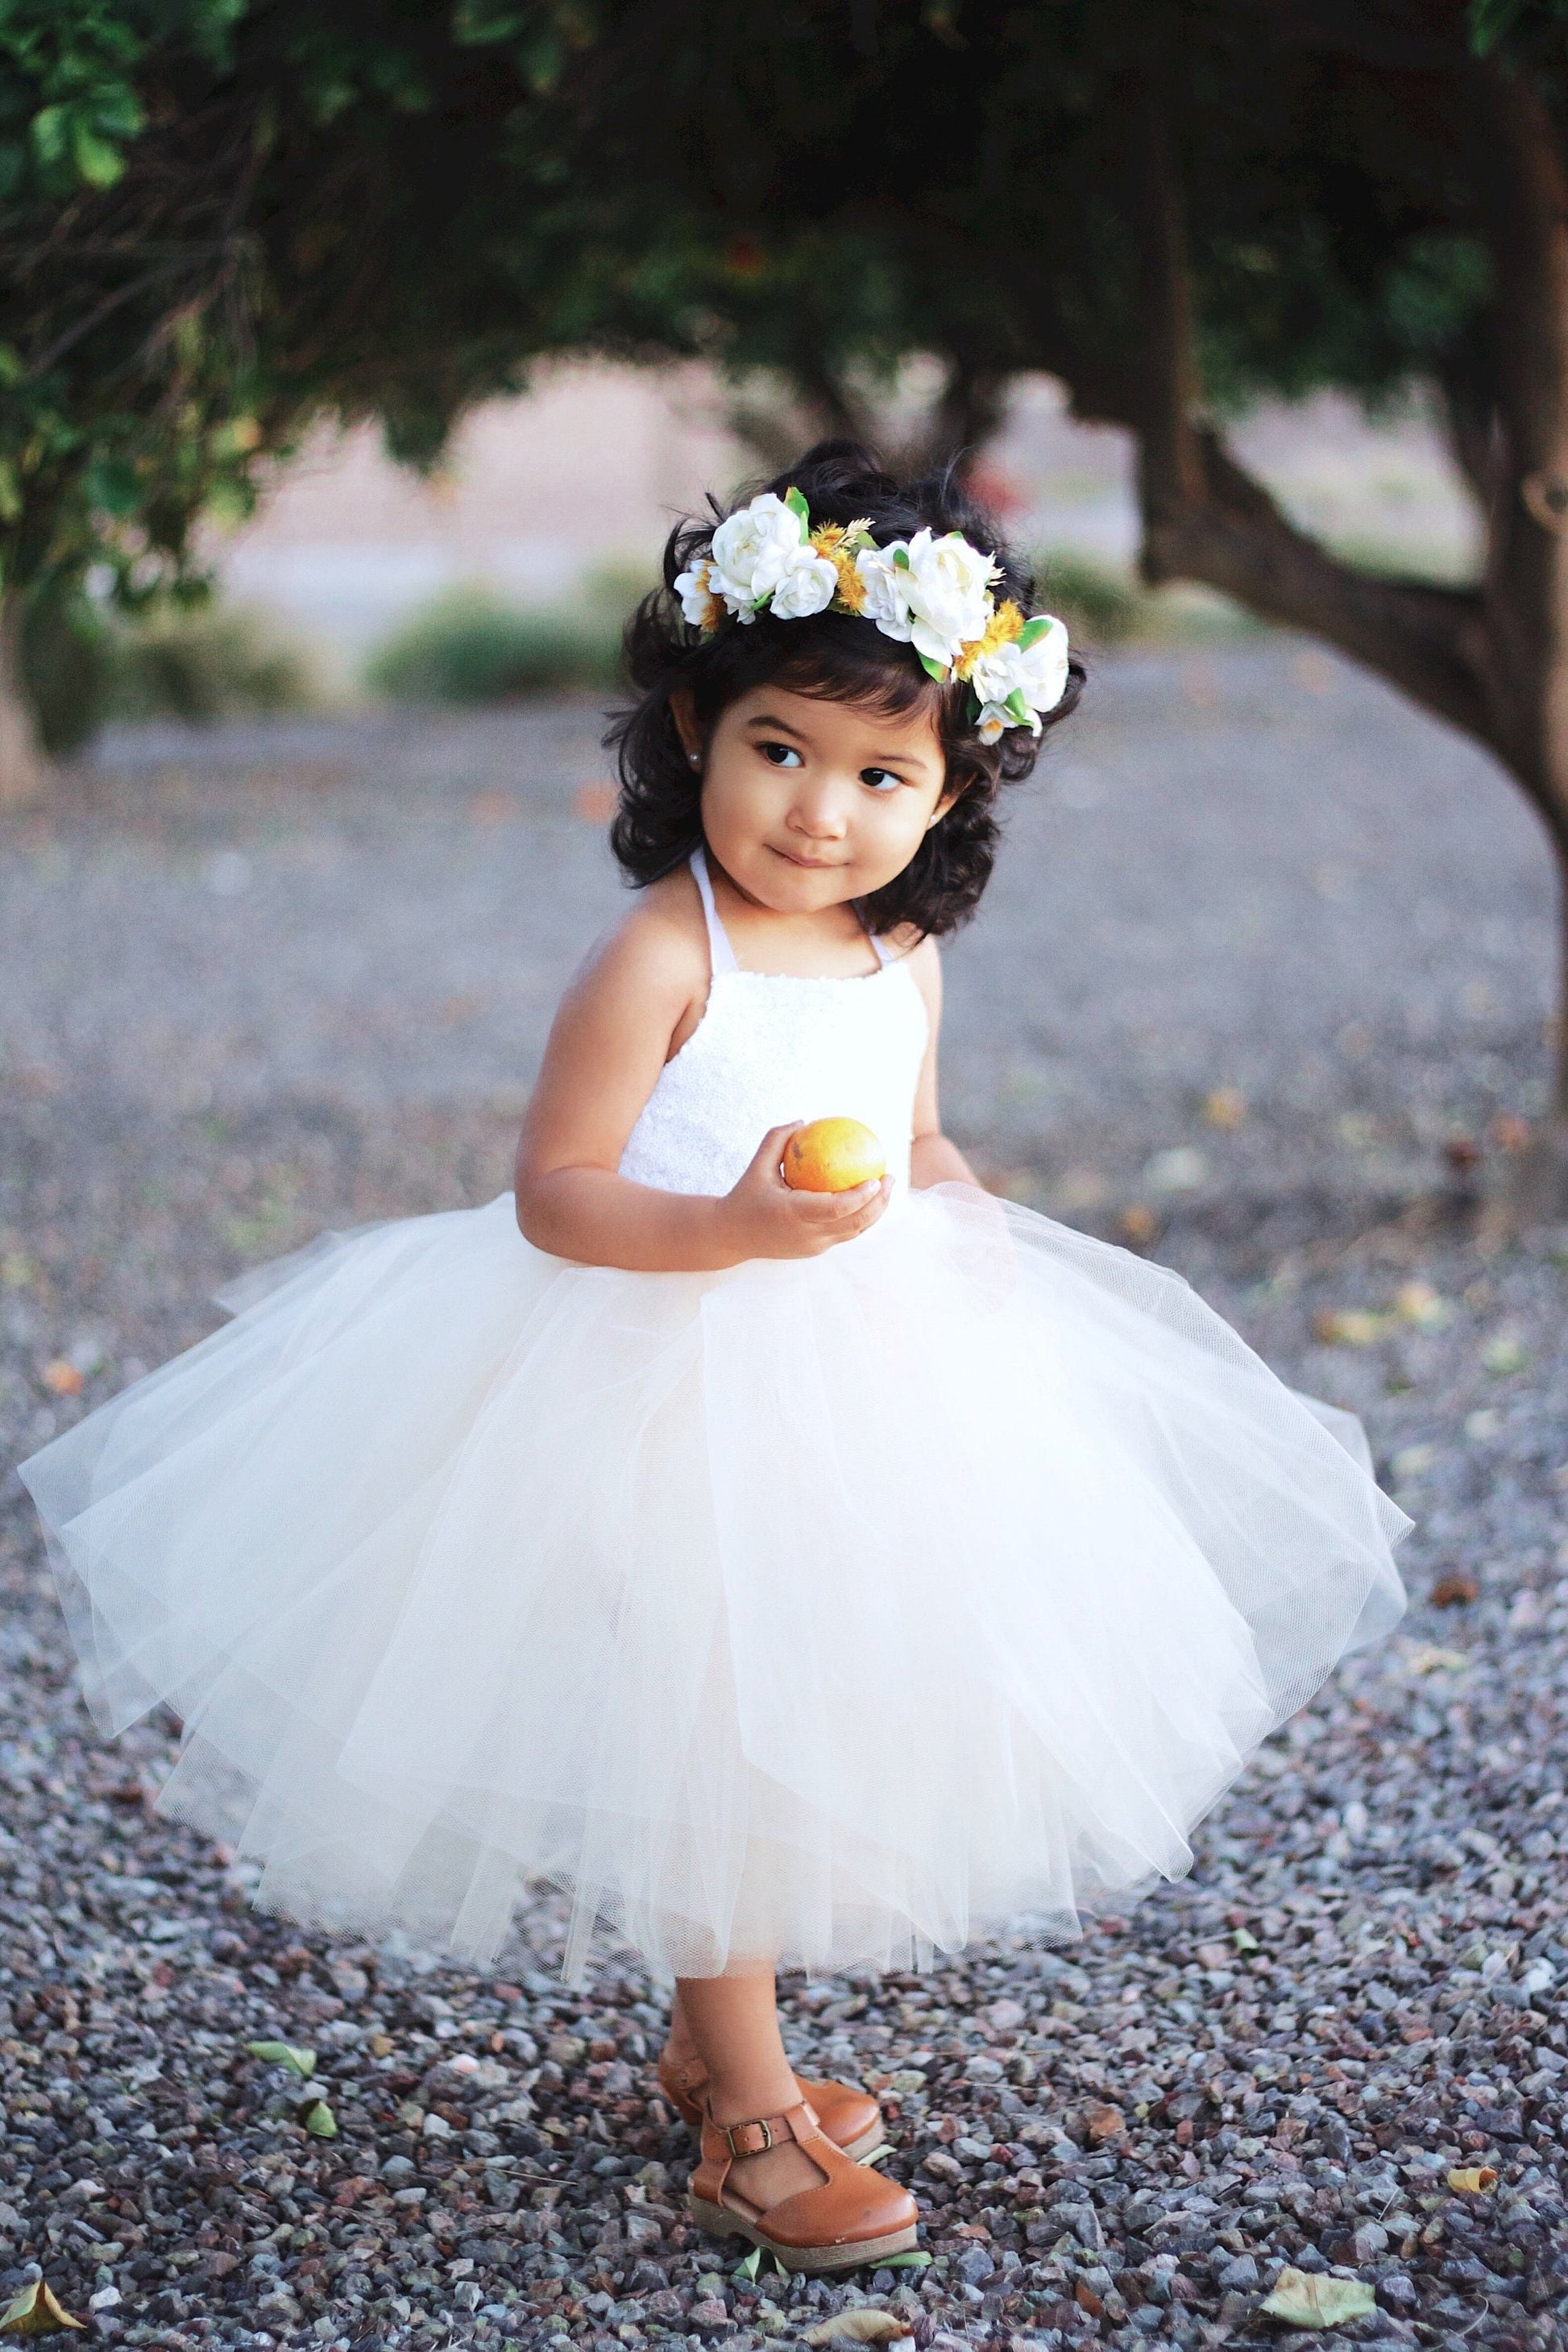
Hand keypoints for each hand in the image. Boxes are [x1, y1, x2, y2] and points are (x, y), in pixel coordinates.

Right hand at [717, 1123, 890, 1260]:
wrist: (731, 1236)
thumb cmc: (745, 1195)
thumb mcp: (757, 1166)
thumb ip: (777, 1140)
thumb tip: (803, 1120)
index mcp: (794, 1214)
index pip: (836, 1208)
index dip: (861, 1197)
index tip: (876, 1178)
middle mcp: (807, 1234)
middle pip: (855, 1223)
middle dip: (879, 1202)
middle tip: (890, 1177)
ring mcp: (813, 1246)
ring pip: (854, 1231)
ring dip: (875, 1211)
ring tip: (886, 1187)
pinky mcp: (815, 1250)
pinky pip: (844, 1233)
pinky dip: (860, 1216)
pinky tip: (868, 1197)